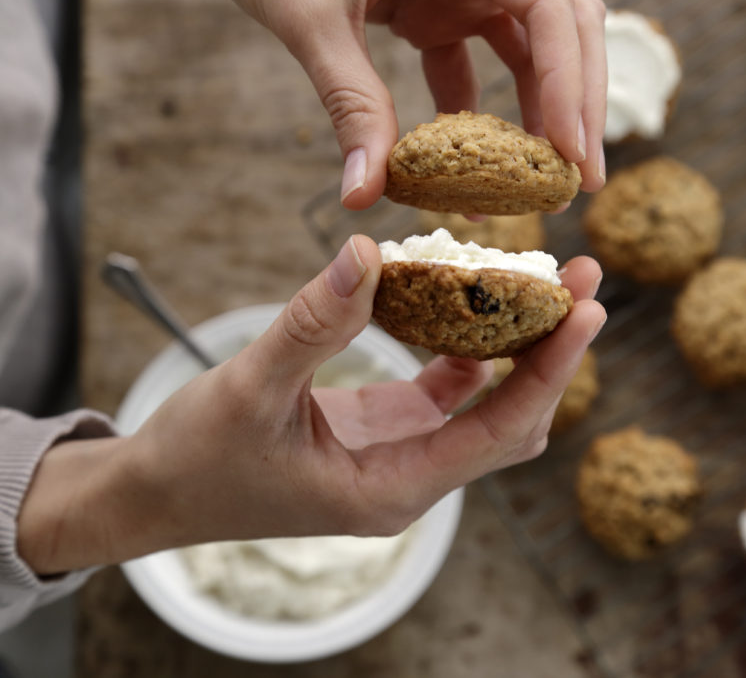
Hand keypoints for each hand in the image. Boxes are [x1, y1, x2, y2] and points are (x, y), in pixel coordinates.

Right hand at [17, 236, 604, 573]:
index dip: (549, 372)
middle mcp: (411, 479)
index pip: (499, 432)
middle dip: (552, 355)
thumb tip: (367, 251)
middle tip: (583, 282)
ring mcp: (402, 456)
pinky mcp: (386, 431)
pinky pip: (446, 391)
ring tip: (548, 281)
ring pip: (486, 406)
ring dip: (519, 348)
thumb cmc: (198, 458)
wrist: (158, 494)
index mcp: (391, 489)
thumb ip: (311, 323)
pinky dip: (467, 348)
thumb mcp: (250, 388)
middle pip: (511, 421)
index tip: (587, 312)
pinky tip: (475, 300)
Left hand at [228, 0, 607, 207]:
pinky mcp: (441, 10)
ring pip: (532, 50)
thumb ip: (348, 101)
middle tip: (581, 179)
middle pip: (563, 30)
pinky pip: (479, 63)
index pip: (552, 9)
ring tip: (542, 184)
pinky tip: (475, 172)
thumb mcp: (314, 20)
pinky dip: (481, 116)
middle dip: (578, 104)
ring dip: (542, 115)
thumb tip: (363, 194)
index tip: (566, 151)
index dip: (570, 80)